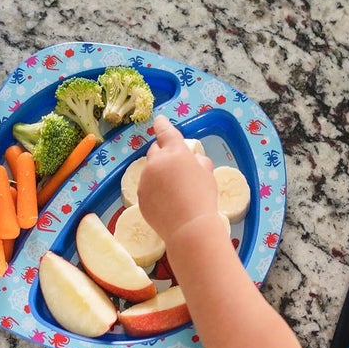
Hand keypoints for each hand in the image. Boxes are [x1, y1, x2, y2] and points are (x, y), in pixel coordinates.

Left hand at [138, 115, 218, 243]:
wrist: (189, 226)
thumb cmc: (203, 198)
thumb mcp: (208, 174)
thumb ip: (198, 162)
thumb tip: (193, 162)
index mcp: (175, 152)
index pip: (165, 131)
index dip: (162, 125)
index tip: (159, 121)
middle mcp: (156, 162)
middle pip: (155, 151)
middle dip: (162, 154)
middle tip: (175, 168)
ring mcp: (145, 180)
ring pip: (149, 171)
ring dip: (158, 174)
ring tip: (173, 191)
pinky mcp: (140, 197)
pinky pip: (146, 188)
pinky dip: (154, 191)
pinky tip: (166, 203)